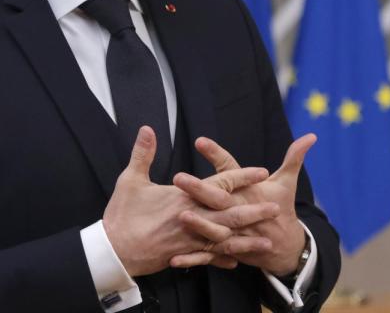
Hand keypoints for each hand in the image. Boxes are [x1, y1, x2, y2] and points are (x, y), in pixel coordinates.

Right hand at [102, 126, 279, 276]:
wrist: (113, 251)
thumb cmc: (122, 215)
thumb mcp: (130, 180)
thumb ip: (142, 153)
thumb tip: (147, 129)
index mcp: (184, 198)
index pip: (220, 184)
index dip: (242, 177)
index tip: (261, 172)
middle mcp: (192, 219)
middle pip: (230, 215)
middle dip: (254, 212)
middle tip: (276, 209)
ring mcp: (190, 241)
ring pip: (225, 241)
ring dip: (246, 240)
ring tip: (266, 242)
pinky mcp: (183, 256)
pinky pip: (209, 258)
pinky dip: (223, 258)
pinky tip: (237, 259)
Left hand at [170, 134, 316, 275]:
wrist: (287, 248)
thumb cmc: (282, 208)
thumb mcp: (287, 182)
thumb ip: (294, 157)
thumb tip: (311, 136)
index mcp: (250, 192)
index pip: (232, 170)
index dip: (217, 154)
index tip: (200, 141)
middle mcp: (241, 211)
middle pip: (219, 199)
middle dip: (200, 189)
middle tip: (179, 177)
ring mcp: (235, 233)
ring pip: (215, 229)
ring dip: (198, 224)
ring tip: (180, 214)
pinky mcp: (229, 251)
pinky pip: (208, 256)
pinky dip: (193, 259)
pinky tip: (173, 259)